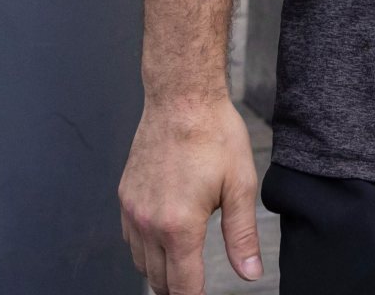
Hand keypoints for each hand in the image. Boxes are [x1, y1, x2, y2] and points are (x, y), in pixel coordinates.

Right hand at [118, 95, 263, 294]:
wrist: (181, 98)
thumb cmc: (213, 135)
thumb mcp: (239, 187)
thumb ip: (242, 236)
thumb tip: (250, 273)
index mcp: (179, 226)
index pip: (183, 285)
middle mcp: (148, 223)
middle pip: (158, 280)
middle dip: (177, 291)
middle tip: (193, 289)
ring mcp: (132, 210)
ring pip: (140, 262)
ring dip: (159, 273)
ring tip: (180, 273)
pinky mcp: (125, 196)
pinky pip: (129, 239)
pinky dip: (144, 250)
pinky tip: (162, 244)